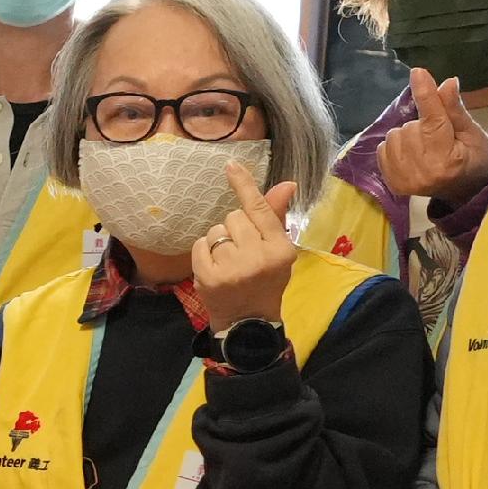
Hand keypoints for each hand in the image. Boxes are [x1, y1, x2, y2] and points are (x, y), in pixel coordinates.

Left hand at [187, 160, 299, 332]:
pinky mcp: (208, 277)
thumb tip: (287, 183)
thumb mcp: (279, 251)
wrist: (248, 323)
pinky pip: (200, 244)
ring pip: (216, 230)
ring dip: (219, 241)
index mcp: (280, 249)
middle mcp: (258, 257)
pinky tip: (215, 267)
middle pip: (234, 217)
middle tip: (242, 251)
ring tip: (230, 262)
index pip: (259, 210)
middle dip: (235, 229)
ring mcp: (232, 268)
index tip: (230, 165)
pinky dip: (204, 252)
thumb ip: (276, 217)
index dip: (244, 186)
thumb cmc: (266, 281)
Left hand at [377, 70, 487, 205]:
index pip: (433, 119)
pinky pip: (383, 149)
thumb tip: (447, 82)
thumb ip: (454, 109)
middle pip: (410, 126)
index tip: (418, 71)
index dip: (425, 93)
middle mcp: (423, 171)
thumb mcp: (472, 132)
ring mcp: (405, 180)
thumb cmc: (476, 158)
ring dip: (409, 135)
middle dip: (423, 125)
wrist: (468, 191)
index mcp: (447, 159)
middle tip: (441, 138)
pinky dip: (396, 146)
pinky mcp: (393, 184)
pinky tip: (413, 155)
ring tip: (427, 148)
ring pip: (395, 136)